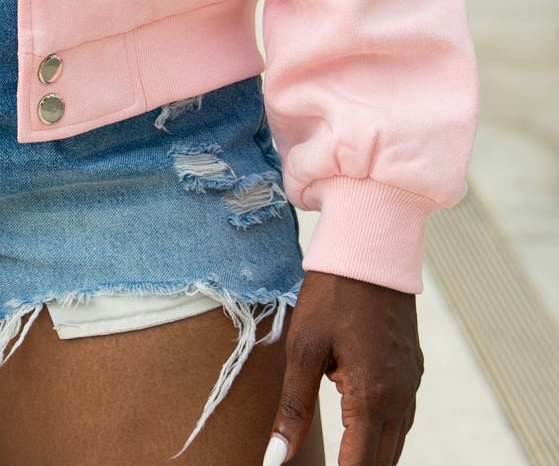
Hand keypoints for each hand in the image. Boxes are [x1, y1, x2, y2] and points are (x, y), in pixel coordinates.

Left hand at [267, 269, 422, 464]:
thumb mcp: (304, 348)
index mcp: (371, 397)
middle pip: (381, 462)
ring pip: (395, 444)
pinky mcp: (413, 370)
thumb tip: (276, 460)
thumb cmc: (332, 293)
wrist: (372, 246)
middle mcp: (399, 398)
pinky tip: (364, 432)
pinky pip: (402, 419)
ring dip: (371, 457)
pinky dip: (383, 435)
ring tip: (344, 457)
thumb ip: (294, 409)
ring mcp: (411, 384)